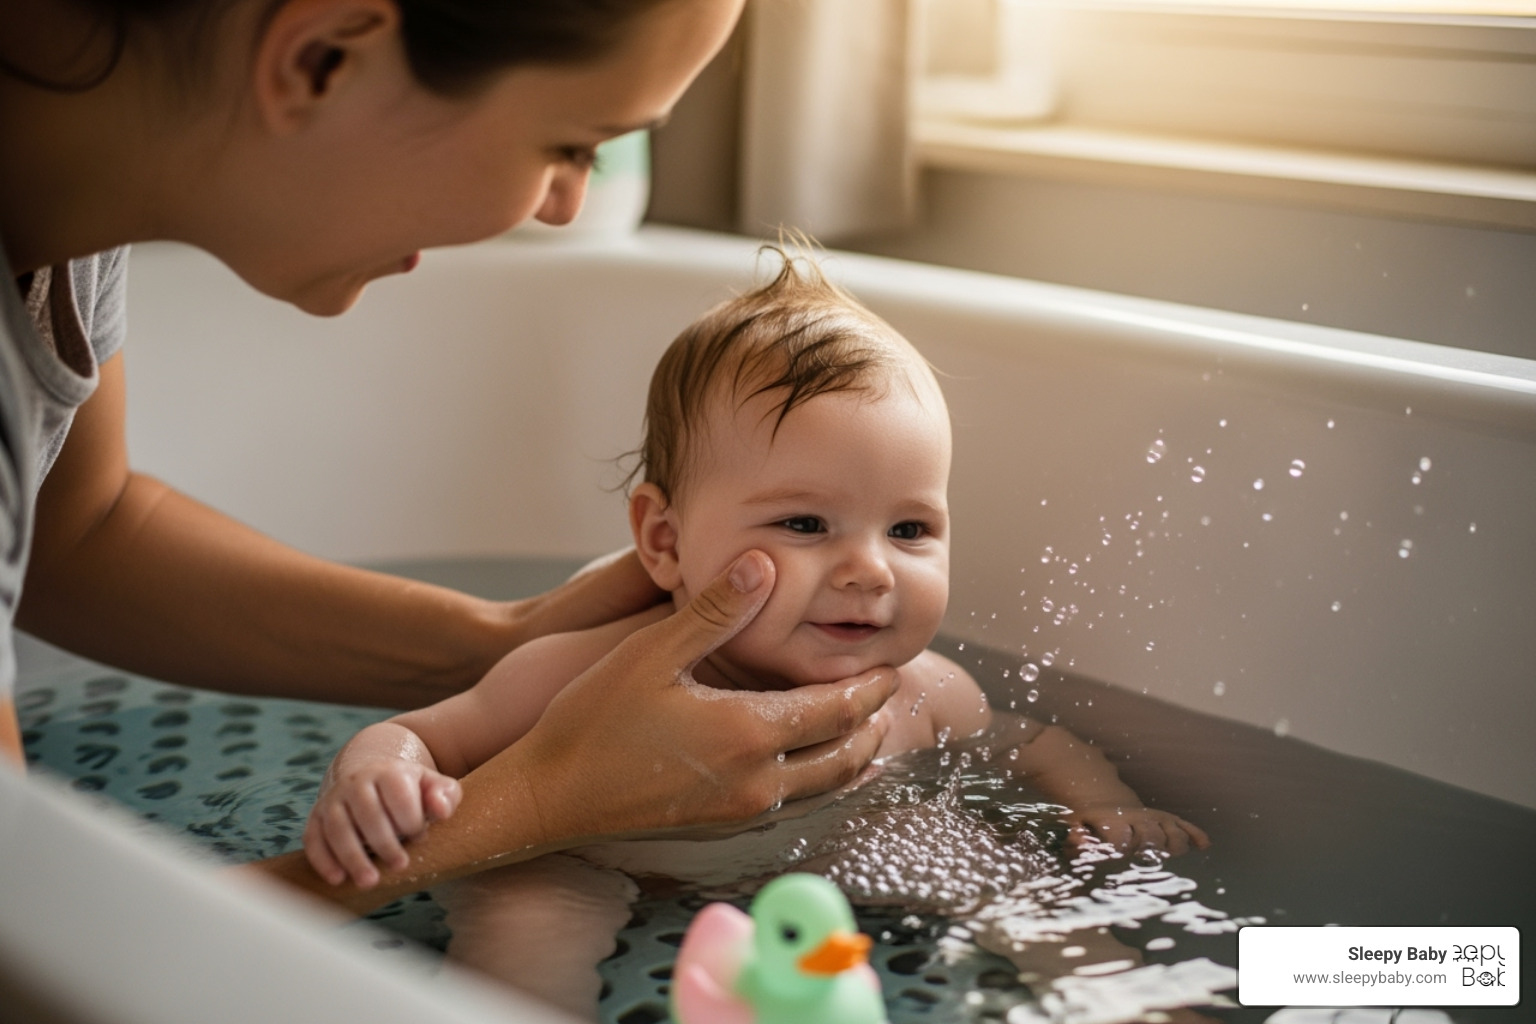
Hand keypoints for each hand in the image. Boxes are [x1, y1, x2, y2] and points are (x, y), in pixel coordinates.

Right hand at [303, 759, 462, 887]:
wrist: (370, 775)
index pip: (399, 796)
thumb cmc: (409, 789)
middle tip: (400, 865)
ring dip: (353, 857)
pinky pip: (314, 838)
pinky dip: (323, 860)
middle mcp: (357, 781)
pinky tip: (338, 879)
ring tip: (370, 881)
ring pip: (338, 828)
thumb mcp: (432, 786)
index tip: (420, 837)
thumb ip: (445, 796)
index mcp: (389, 772)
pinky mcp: (316, 816)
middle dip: (385, 843)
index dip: (411, 821)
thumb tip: (441, 811)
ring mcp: (334, 798)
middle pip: (368, 813)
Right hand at [465, 551, 896, 840]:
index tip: (892, 665)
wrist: (550, 794)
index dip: (870, 687)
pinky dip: (822, 778)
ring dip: (853, 755)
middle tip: (888, 691)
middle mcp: (756, 781)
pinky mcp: (722, 824)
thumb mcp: (652, 653)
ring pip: (825, 787)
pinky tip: (814, 758)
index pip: (837, 711)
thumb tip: (763, 562)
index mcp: (748, 733)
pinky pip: (795, 802)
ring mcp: (740, 809)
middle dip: (873, 723)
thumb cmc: (593, 720)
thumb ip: (715, 611)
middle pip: (845, 756)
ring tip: (867, 724)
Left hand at [1066, 804, 1210, 855]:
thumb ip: (1075, 836)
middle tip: (1153, 865)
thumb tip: (1076, 840)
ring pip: (1172, 829)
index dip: (1122, 847)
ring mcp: (1155, 817)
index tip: (1123, 861)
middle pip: (1151, 833)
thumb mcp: (1076, 823)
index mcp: (1114, 819)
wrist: (1105, 800)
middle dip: (1153, 848)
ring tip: (1177, 859)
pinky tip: (1204, 846)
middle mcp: (1138, 817)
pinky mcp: (1168, 818)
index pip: (1120, 834)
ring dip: (1176, 844)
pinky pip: (1185, 824)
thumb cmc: (1091, 821)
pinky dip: (1195, 834)